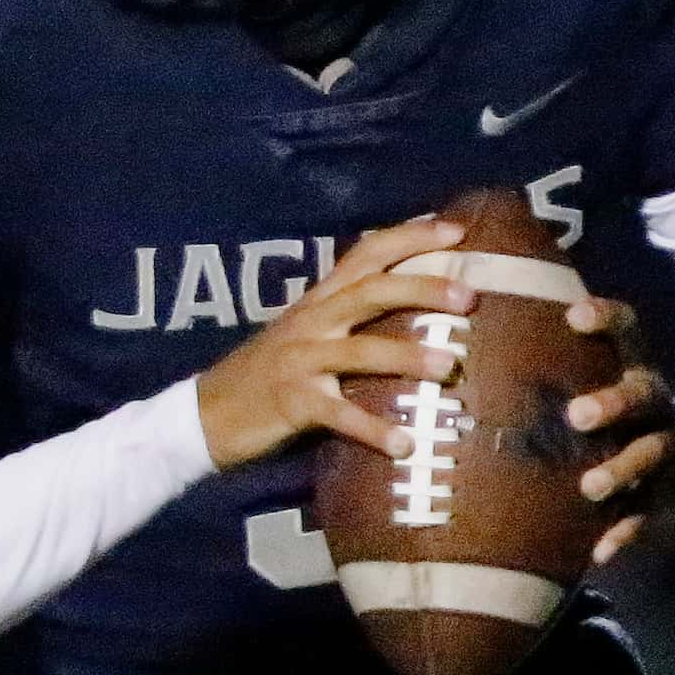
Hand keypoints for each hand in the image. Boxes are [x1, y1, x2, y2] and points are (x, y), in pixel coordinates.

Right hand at [196, 217, 476, 470]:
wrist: (204, 413)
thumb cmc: (268, 375)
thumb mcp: (306, 334)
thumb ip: (350, 320)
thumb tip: (416, 314)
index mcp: (319, 300)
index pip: (366, 252)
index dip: (410, 237)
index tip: (457, 229)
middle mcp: (312, 321)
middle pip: (371, 291)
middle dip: (423, 288)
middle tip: (470, 297)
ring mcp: (300, 361)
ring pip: (360, 350)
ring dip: (407, 355)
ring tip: (449, 367)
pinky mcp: (292, 402)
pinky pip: (339, 414)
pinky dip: (374, 429)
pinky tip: (405, 445)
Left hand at [564, 295, 674, 564]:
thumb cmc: (616, 409)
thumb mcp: (601, 376)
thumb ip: (557, 361)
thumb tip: (476, 333)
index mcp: (633, 364)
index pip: (627, 327)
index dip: (606, 318)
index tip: (573, 316)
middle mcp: (654, 399)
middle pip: (642, 394)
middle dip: (613, 403)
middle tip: (576, 415)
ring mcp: (666, 444)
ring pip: (649, 454)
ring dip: (619, 470)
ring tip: (589, 487)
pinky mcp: (670, 489)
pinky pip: (650, 512)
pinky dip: (625, 531)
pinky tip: (599, 551)